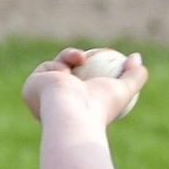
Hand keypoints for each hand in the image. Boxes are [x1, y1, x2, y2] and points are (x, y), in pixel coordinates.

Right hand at [21, 48, 147, 124]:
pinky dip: (58, 64)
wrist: (72, 112)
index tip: (100, 62)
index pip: (83, 87)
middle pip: (66, 76)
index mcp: (76, 111)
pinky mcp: (30, 90)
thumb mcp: (123, 90)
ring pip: (55, 68)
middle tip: (88, 56)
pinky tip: (66, 69)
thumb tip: (137, 58)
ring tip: (81, 60)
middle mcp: (57, 107)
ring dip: (68, 58)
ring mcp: (42, 100)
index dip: (90, 72)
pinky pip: (46, 68)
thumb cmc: (99, 107)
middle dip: (76, 61)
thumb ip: (134, 76)